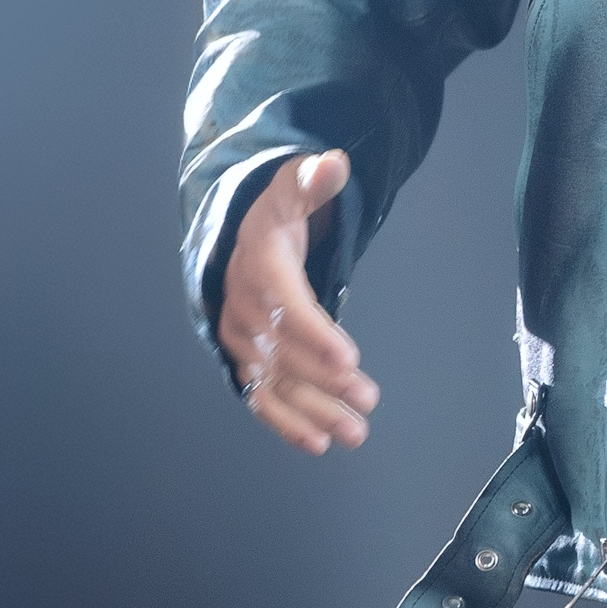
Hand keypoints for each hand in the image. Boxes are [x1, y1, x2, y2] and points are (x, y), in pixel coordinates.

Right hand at [218, 150, 379, 453]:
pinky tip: (317, 442)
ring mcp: (242, 340)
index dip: (315, 333)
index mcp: (259, 263)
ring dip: (314, 411)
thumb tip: (332, 165)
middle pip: (284, 351)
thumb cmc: (277, 214)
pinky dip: (286, 423)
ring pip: (276, 382)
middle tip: (367, 398)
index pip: (286, 303)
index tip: (349, 358)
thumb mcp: (294, 187)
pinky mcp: (246, 362)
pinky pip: (261, 398)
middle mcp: (245, 307)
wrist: (239, 239)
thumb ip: (314, 180)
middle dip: (325, 380)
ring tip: (355, 431)